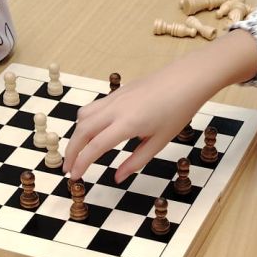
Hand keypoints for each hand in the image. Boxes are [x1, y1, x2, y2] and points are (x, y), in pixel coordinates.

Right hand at [64, 28, 256, 181]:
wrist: (186, 79)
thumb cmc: (178, 110)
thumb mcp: (159, 142)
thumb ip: (136, 161)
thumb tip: (118, 177)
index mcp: (128, 124)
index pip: (95, 147)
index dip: (81, 164)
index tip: (74, 177)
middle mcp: (116, 109)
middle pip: (81, 131)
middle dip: (71, 152)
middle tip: (69, 169)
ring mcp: (114, 98)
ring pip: (83, 116)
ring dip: (77, 135)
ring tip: (79, 152)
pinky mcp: (117, 92)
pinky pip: (93, 107)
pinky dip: (85, 122)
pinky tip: (92, 133)